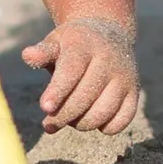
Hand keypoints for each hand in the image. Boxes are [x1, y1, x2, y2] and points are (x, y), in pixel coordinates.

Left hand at [22, 17, 138, 134]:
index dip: (58, 91)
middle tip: (48, 124)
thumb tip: (28, 55)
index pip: (72, 71)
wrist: (109, 35)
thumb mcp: (56, 42)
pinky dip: (104, 128)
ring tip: (69, 118)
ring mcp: (125, 78)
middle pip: (85, 97)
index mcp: (85, 45)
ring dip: (81, 123)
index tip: (45, 108)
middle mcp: (109, 61)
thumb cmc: (74, 44)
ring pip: (103, 113)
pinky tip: (90, 118)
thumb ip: (43, 52)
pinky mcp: (134, 93)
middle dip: (63, 116)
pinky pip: (120, 122)